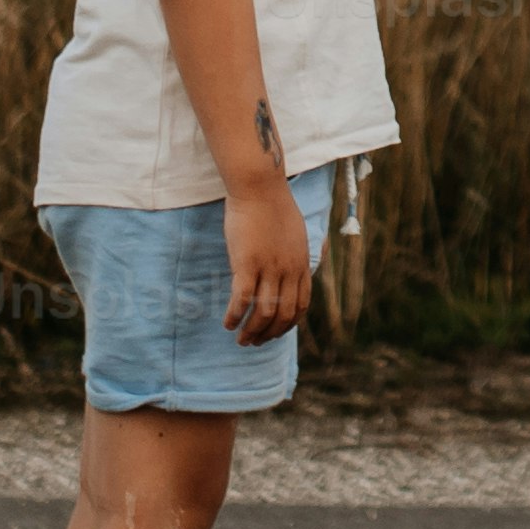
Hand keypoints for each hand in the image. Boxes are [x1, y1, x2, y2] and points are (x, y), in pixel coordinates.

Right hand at [219, 181, 314, 343]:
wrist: (260, 186)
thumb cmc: (273, 205)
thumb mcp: (294, 234)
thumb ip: (292, 255)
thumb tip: (287, 270)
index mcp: (301, 264)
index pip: (300, 306)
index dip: (288, 324)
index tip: (275, 332)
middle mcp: (288, 270)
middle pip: (283, 315)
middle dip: (269, 334)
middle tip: (254, 342)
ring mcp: (269, 267)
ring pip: (263, 312)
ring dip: (252, 331)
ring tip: (241, 339)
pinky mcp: (247, 263)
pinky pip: (242, 299)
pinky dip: (235, 316)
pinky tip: (228, 323)